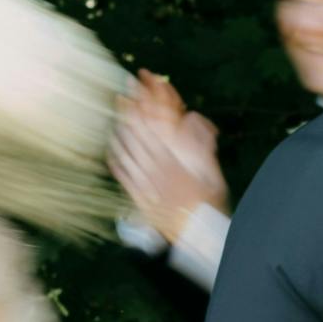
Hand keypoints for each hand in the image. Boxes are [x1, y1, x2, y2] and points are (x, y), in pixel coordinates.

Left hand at [111, 76, 227, 241]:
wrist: (198, 234)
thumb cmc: (208, 204)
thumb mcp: (212, 173)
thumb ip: (202, 146)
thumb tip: (194, 119)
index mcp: (173, 160)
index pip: (157, 126)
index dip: (147, 106)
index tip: (142, 88)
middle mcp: (156, 169)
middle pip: (139, 134)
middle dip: (131, 111)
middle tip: (122, 93)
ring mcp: (145, 182)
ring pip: (127, 152)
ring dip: (120, 132)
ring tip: (114, 116)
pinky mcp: (138, 196)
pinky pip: (123, 175)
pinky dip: (116, 161)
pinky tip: (110, 150)